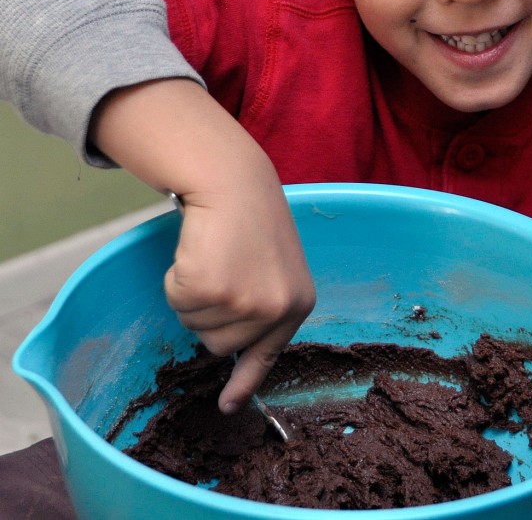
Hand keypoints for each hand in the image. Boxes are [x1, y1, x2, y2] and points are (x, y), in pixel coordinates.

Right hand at [90, 79, 316, 413]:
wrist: (234, 182)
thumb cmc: (251, 220)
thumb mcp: (274, 267)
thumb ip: (263, 305)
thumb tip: (233, 352)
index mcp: (298, 304)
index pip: (268, 355)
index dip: (244, 382)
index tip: (227, 407)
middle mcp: (276, 310)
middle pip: (217, 344)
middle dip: (209, 311)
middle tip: (222, 266)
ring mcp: (245, 303)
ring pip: (194, 325)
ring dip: (193, 292)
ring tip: (214, 254)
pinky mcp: (212, 290)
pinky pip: (176, 302)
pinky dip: (177, 277)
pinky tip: (199, 249)